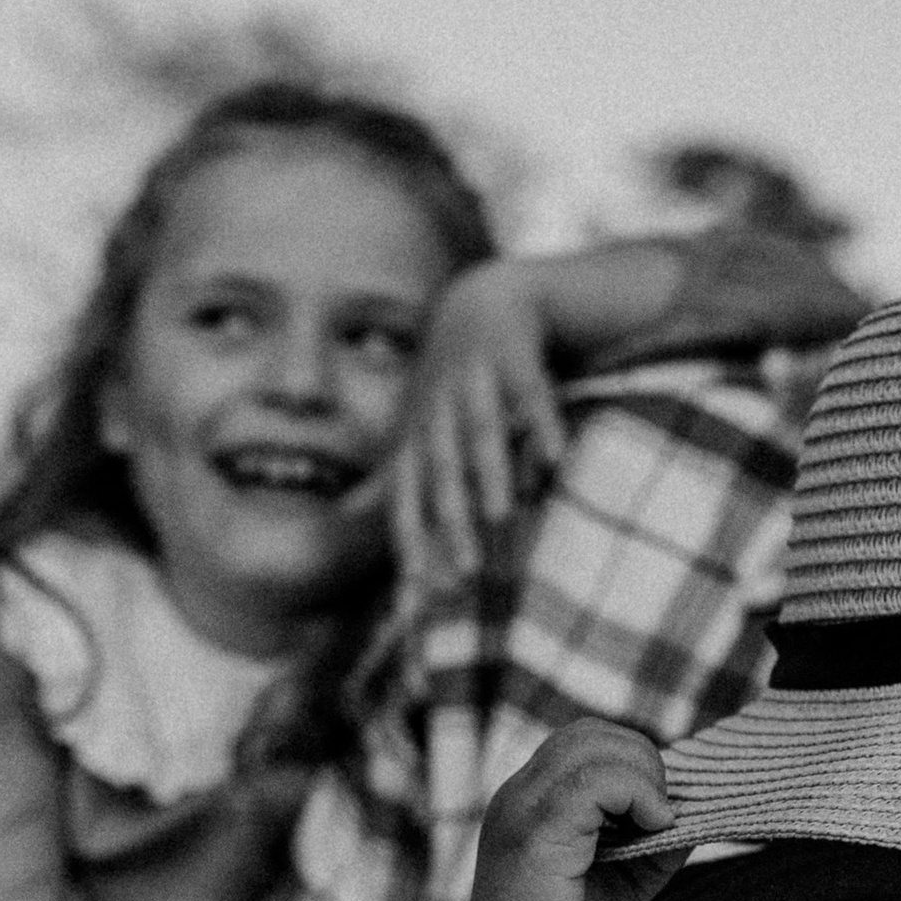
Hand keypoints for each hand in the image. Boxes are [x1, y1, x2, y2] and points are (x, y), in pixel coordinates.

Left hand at [389, 263, 568, 579]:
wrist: (483, 302)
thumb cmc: (448, 386)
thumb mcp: (413, 432)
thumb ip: (391, 484)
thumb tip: (347, 526)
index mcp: (416, 440)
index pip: (408, 501)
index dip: (412, 547)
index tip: (420, 598)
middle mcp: (439, 414)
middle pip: (443, 474)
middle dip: (452, 521)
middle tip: (465, 576)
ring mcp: (475, 382)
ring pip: (481, 434)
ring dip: (490, 473)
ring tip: (501, 516)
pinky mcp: (514, 356)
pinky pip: (529, 393)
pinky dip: (541, 422)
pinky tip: (553, 456)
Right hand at [430, 721, 679, 900]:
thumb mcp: (619, 883)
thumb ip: (650, 844)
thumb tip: (694, 810)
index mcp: (530, 804)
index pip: (584, 742)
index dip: (632, 763)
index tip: (656, 815)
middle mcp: (518, 797)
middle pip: (590, 733)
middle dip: (643, 763)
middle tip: (661, 820)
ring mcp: (520, 810)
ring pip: (592, 745)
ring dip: (643, 777)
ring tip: (656, 825)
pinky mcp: (533, 834)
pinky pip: (594, 781)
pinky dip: (637, 794)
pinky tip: (653, 829)